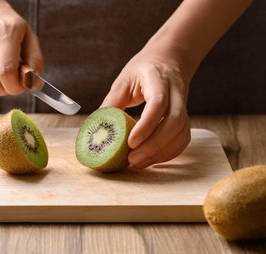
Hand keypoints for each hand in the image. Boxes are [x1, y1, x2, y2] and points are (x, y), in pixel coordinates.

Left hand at [101, 48, 190, 168]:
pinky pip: (183, 138)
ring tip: (139, 163)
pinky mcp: (185, 117)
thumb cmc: (142, 70)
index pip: (158, 102)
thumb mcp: (123, 81)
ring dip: (161, 152)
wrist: (168, 60)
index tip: (131, 143)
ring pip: (181, 132)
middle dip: (153, 145)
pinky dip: (169, 152)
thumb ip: (112, 104)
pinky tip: (153, 159)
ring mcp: (184, 104)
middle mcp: (176, 91)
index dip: (146, 125)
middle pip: (174, 121)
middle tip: (132, 159)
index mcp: (157, 78)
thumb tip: (97, 130)